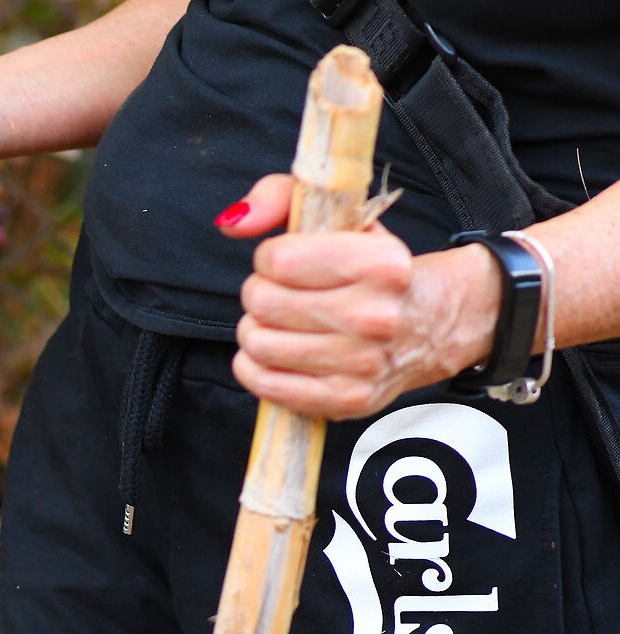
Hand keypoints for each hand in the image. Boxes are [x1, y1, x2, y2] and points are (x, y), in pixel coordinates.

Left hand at [221, 172, 500, 419]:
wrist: (434, 321)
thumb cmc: (374, 268)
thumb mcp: (341, 215)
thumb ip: (280, 198)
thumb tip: (233, 222)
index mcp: (382, 264)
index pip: (279, 261)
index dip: (269, 259)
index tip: (285, 262)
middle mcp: (376, 316)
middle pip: (262, 303)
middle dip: (259, 294)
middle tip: (278, 294)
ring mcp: (363, 363)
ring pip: (258, 344)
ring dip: (255, 331)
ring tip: (278, 324)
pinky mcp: (347, 400)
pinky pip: (265, 384)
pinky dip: (253, 367)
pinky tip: (274, 353)